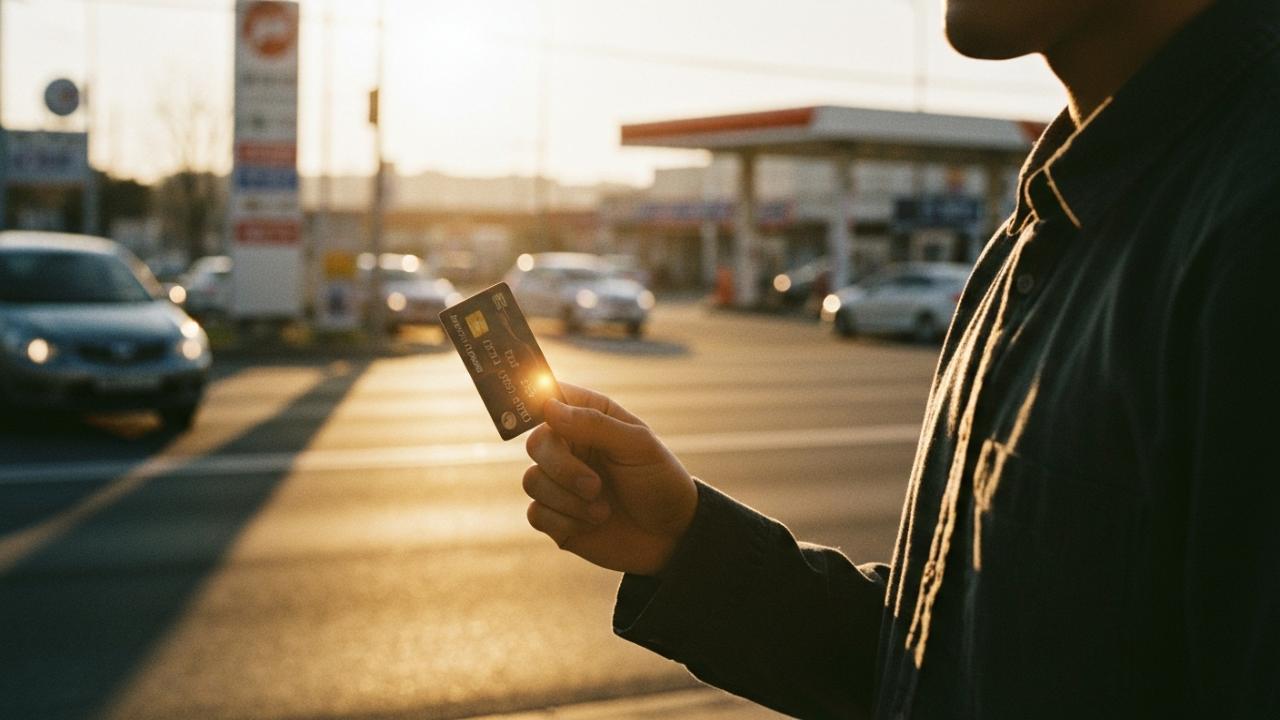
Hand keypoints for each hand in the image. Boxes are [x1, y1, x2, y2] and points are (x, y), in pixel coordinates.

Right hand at [523, 383, 697, 575]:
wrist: (671, 536)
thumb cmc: (659, 481)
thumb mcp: (638, 446)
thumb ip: (594, 424)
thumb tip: (550, 408)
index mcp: (589, 419)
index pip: (550, 398)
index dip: (539, 403)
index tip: (549, 420)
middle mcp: (570, 447)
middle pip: (536, 443)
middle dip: (562, 468)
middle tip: (595, 485)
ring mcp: (560, 483)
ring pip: (532, 481)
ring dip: (569, 499)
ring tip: (603, 510)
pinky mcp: (555, 516)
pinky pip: (536, 514)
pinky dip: (565, 521)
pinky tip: (593, 523)